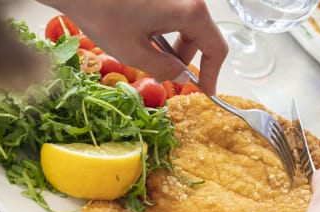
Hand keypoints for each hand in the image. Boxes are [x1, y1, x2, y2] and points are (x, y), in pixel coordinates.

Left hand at [39, 0, 227, 94]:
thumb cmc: (103, 14)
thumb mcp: (134, 53)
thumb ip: (164, 70)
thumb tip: (181, 78)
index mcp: (191, 12)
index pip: (216, 48)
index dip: (212, 74)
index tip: (204, 91)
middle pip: (201, 35)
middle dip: (185, 60)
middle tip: (165, 78)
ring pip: (186, 25)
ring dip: (172, 47)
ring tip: (146, 58)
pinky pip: (172, 14)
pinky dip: (163, 32)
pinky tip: (140, 38)